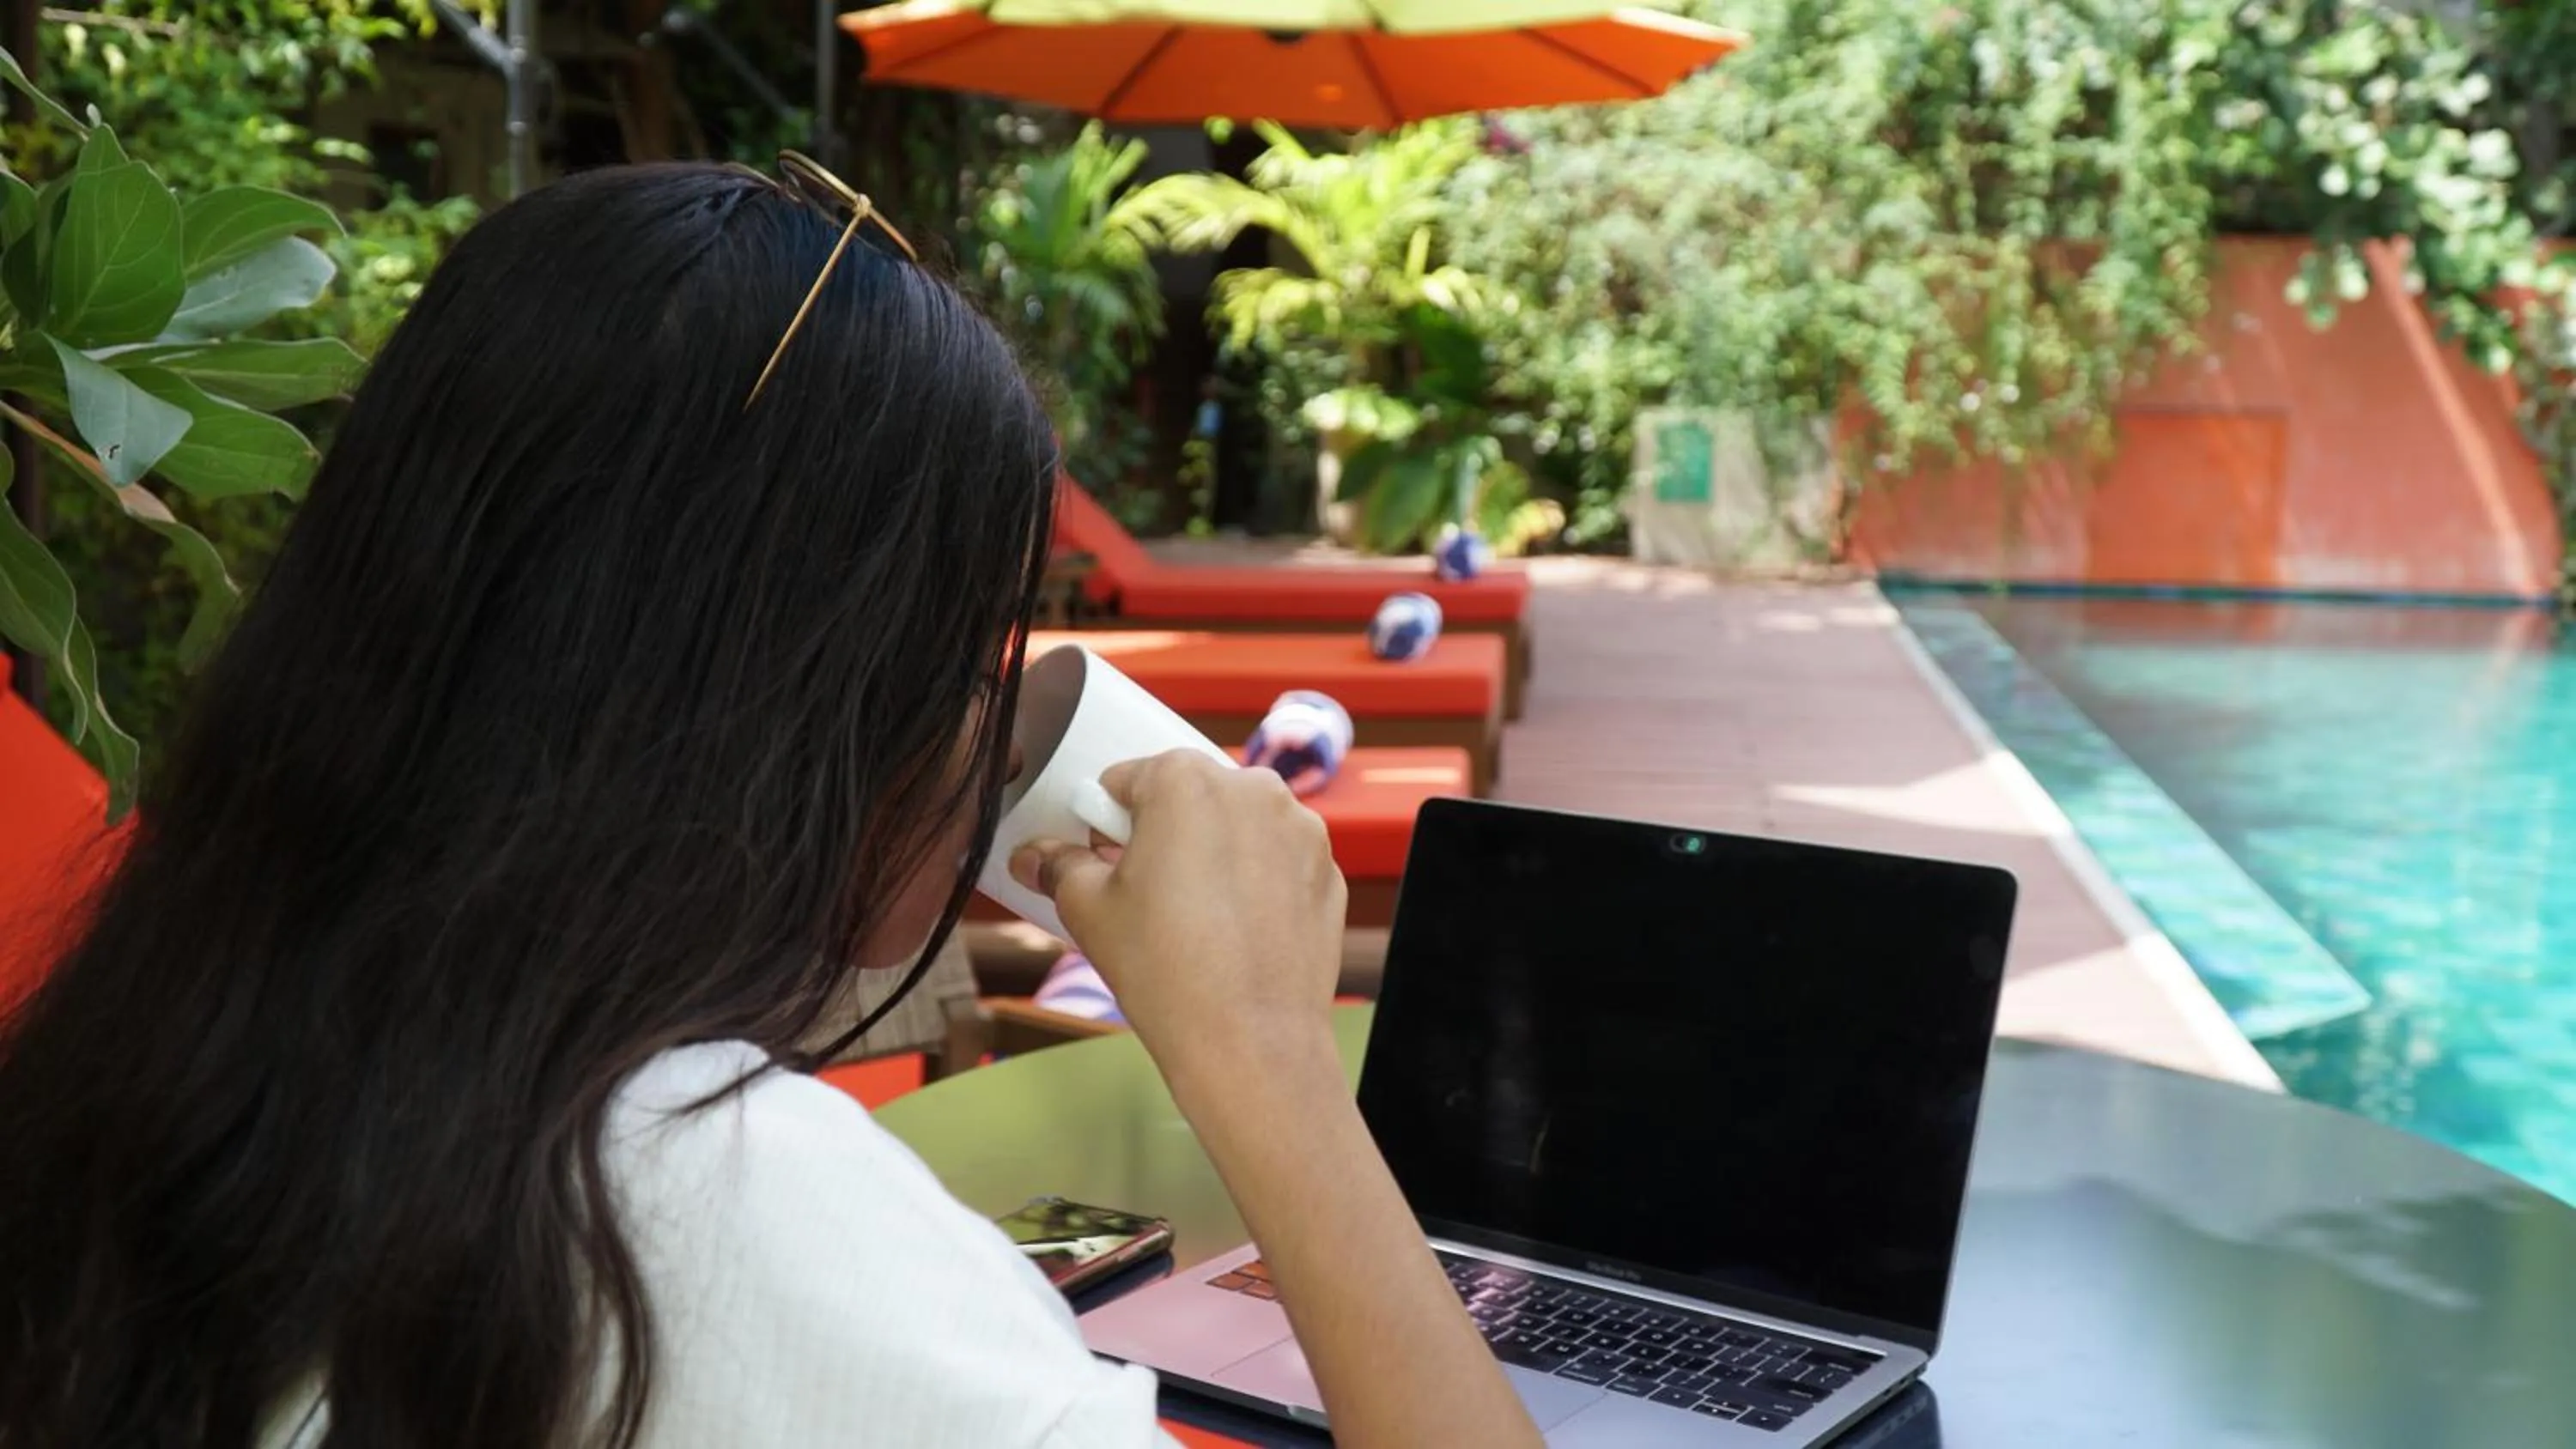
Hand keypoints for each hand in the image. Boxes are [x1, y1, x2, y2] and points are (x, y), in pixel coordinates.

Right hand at [1009, 751, 1346, 1083]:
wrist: (1249, 1041)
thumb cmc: (1166, 970)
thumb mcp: (1088, 910)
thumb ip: (1058, 867)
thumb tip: (1033, 858)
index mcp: (1185, 781)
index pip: (1126, 779)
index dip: (1106, 822)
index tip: (1103, 860)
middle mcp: (1253, 789)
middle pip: (1189, 798)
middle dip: (1165, 835)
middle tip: (1147, 896)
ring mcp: (1300, 830)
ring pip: (1238, 829)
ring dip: (1214, 856)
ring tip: (1194, 921)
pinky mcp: (1327, 873)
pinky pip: (1277, 863)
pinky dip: (1256, 885)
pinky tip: (1235, 934)